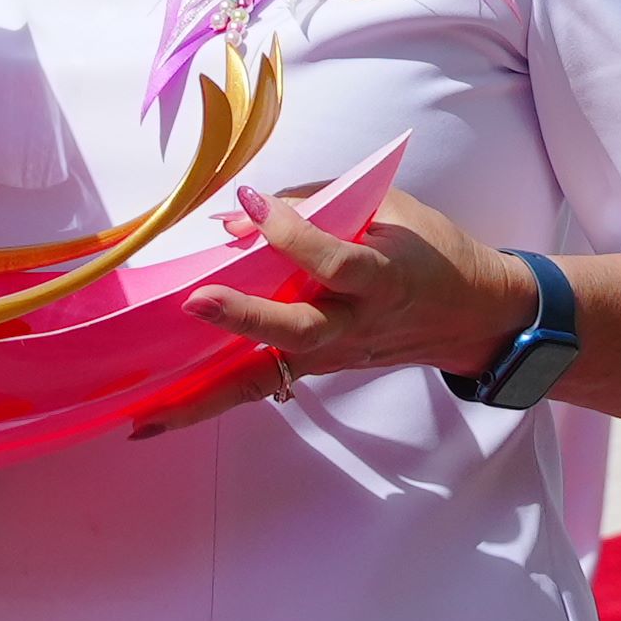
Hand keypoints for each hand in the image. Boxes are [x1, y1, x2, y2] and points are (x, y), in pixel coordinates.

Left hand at [155, 187, 536, 421]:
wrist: (474, 314)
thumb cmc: (430, 250)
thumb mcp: (389, 207)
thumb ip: (316, 204)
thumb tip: (236, 220)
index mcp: (384, 277)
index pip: (337, 260)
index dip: (297, 234)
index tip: (257, 203)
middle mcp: (357, 324)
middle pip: (300, 330)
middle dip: (247, 317)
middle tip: (197, 301)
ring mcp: (334, 355)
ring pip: (268, 374)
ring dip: (207, 393)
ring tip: (146, 412)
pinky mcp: (316, 368)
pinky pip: (260, 384)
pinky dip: (208, 400)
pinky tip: (155, 418)